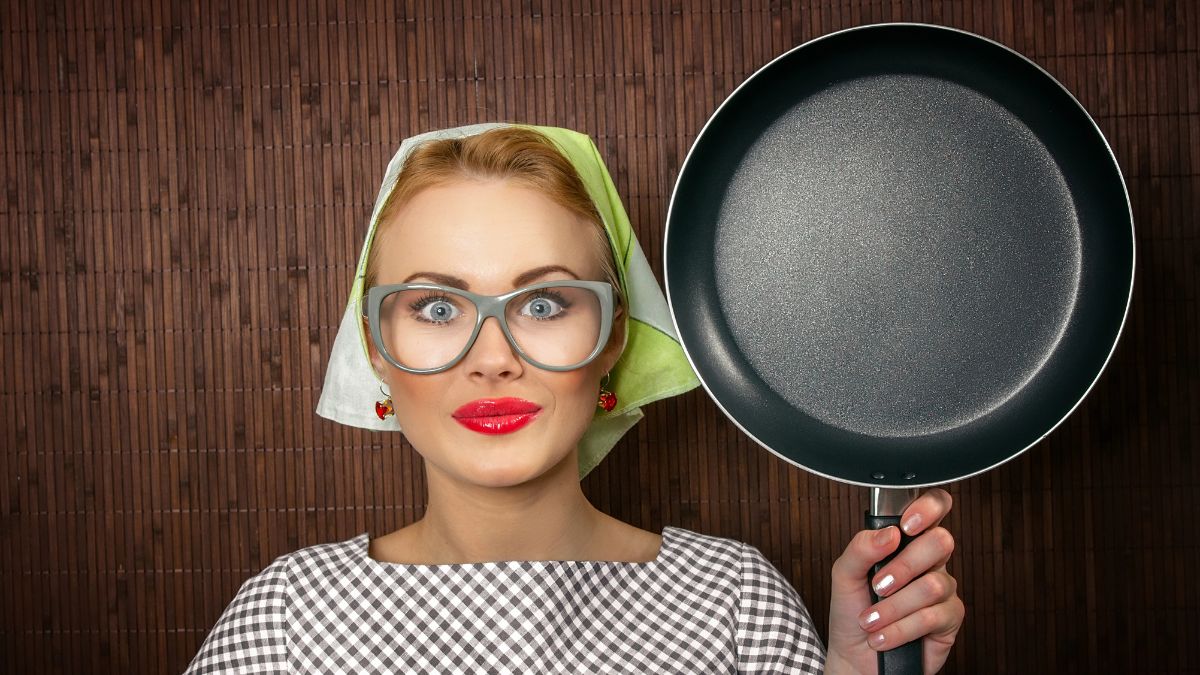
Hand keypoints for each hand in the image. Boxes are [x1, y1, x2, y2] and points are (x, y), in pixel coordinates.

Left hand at [824, 488, 964, 673]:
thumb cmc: (852, 612)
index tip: (906, 526)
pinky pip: (933, 616)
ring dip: (893, 607)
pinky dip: (900, 629)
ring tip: (870, 621)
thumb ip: (860, 548)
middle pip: (940, 542)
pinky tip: (882, 637)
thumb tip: (888, 533)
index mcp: (906, 542)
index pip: (933, 508)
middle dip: (903, 567)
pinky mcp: (950, 619)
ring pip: (932, 585)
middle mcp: (929, 562)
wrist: (855, 658)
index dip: (929, 508)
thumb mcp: (843, 575)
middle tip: (878, 585)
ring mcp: (943, 589)